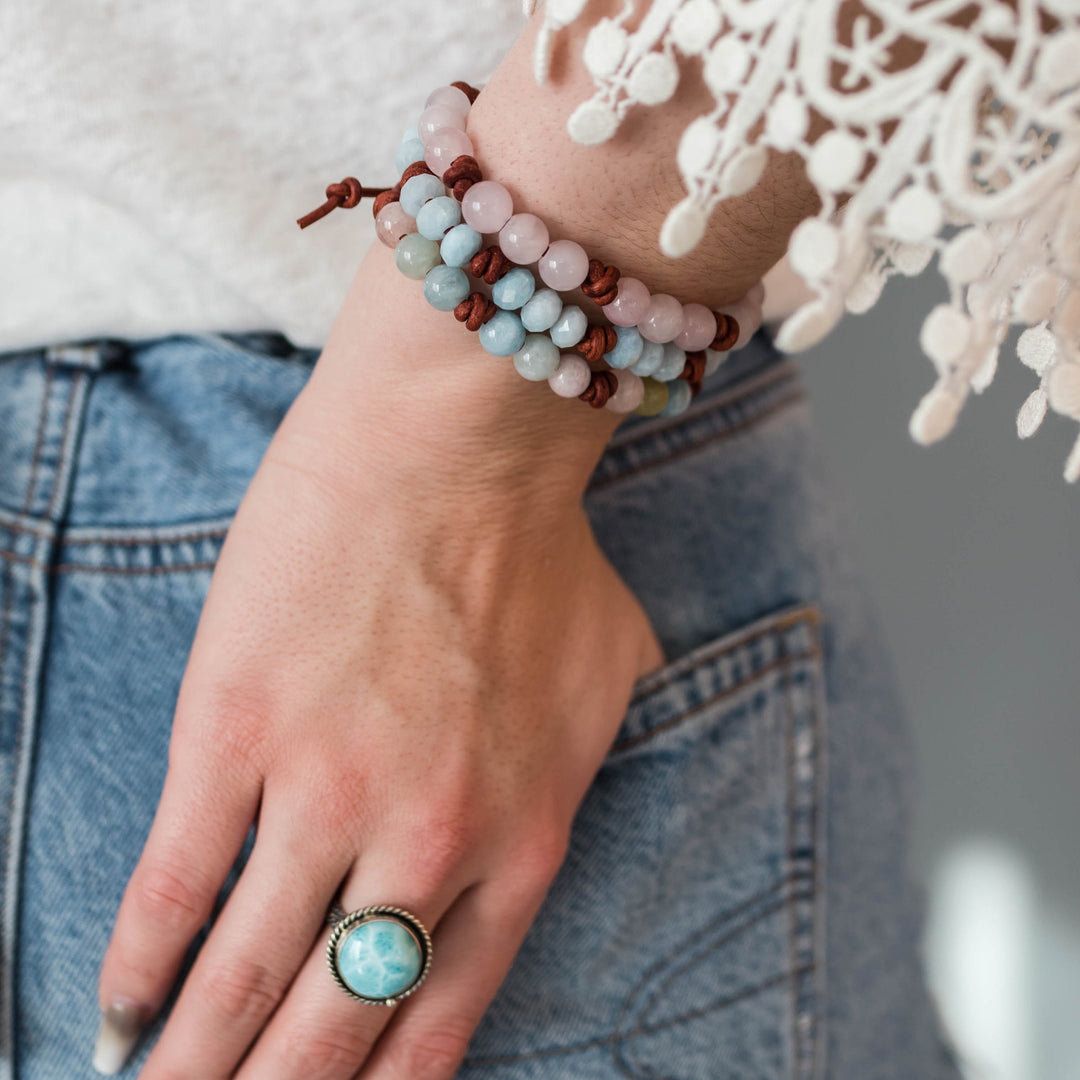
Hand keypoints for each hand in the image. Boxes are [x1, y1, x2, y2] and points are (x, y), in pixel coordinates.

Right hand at [94, 244, 665, 1078]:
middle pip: (333, 1034)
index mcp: (519, 844)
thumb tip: (545, 814)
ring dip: (191, 1065)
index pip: (437, 1027)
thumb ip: (579, 767)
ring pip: (242, 983)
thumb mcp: (610, 676)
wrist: (462, 448)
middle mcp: (427, 844)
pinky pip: (177, 883)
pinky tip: (114, 1006)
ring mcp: (328, 794)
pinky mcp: (238, 734)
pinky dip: (138, 959)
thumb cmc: (541, 550)